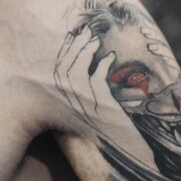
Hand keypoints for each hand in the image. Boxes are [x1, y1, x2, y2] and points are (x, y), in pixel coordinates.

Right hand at [54, 26, 156, 166]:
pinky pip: (98, 80)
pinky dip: (103, 65)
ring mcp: (84, 107)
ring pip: (77, 73)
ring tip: (95, 40)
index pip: (55, 71)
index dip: (62, 51)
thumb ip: (76, 83)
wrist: (125, 149)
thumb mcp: (85, 103)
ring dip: (86, 52)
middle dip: (74, 46)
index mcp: (59, 105)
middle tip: (85, 32)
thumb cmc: (105, 125)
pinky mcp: (102, 108)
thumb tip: (77, 50)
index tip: (71, 36)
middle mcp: (68, 106)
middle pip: (64, 69)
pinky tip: (110, 57)